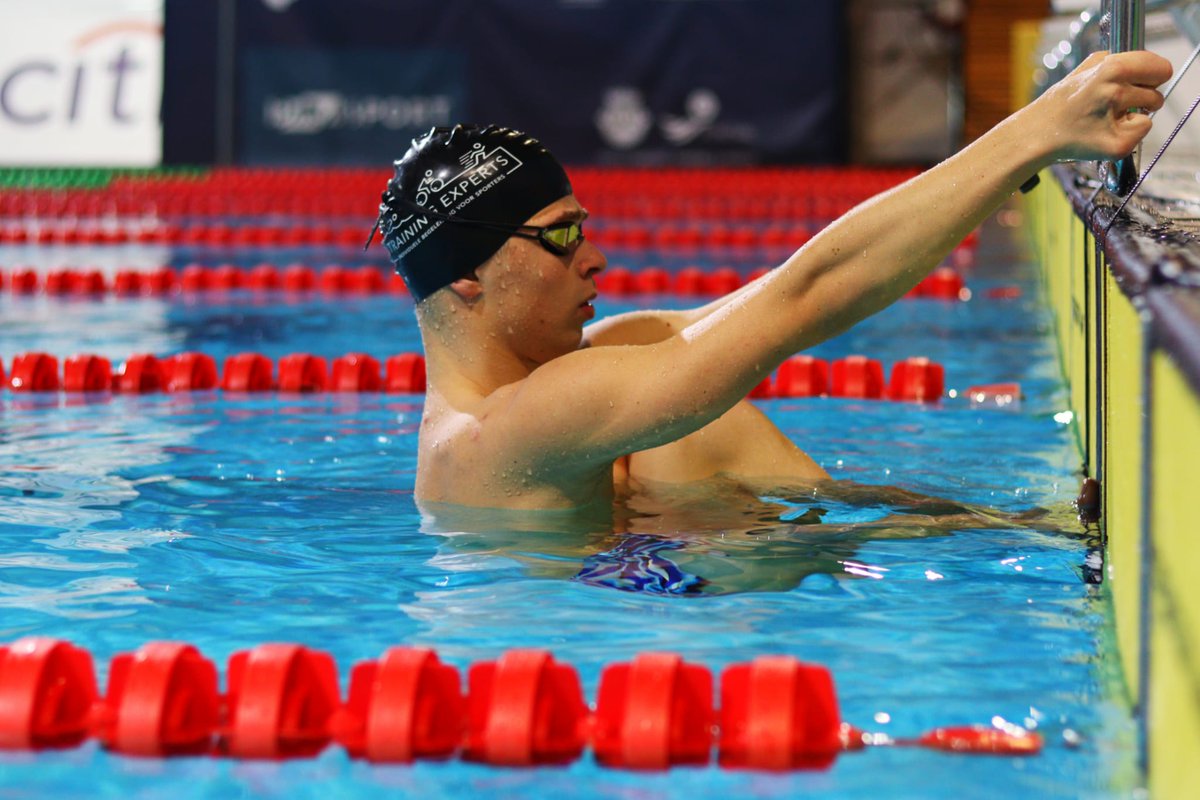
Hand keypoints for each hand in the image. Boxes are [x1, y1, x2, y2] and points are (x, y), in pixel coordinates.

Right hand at [1034, 50, 1172, 162]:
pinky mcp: (1118, 145)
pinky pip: (1141, 132)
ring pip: (1150, 113)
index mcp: (1112, 69)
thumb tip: (1137, 60)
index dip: (1154, 74)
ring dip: (1135, 115)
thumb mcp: (1084, 68)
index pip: (1160, 67)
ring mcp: (1118, 121)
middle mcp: (1116, 92)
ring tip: (1107, 118)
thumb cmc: (1059, 104)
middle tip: (1121, 103)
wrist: (1036, 135)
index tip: (1144, 81)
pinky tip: (1104, 133)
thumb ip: (1113, 60)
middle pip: (1157, 92)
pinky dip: (1128, 133)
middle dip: (1145, 96)